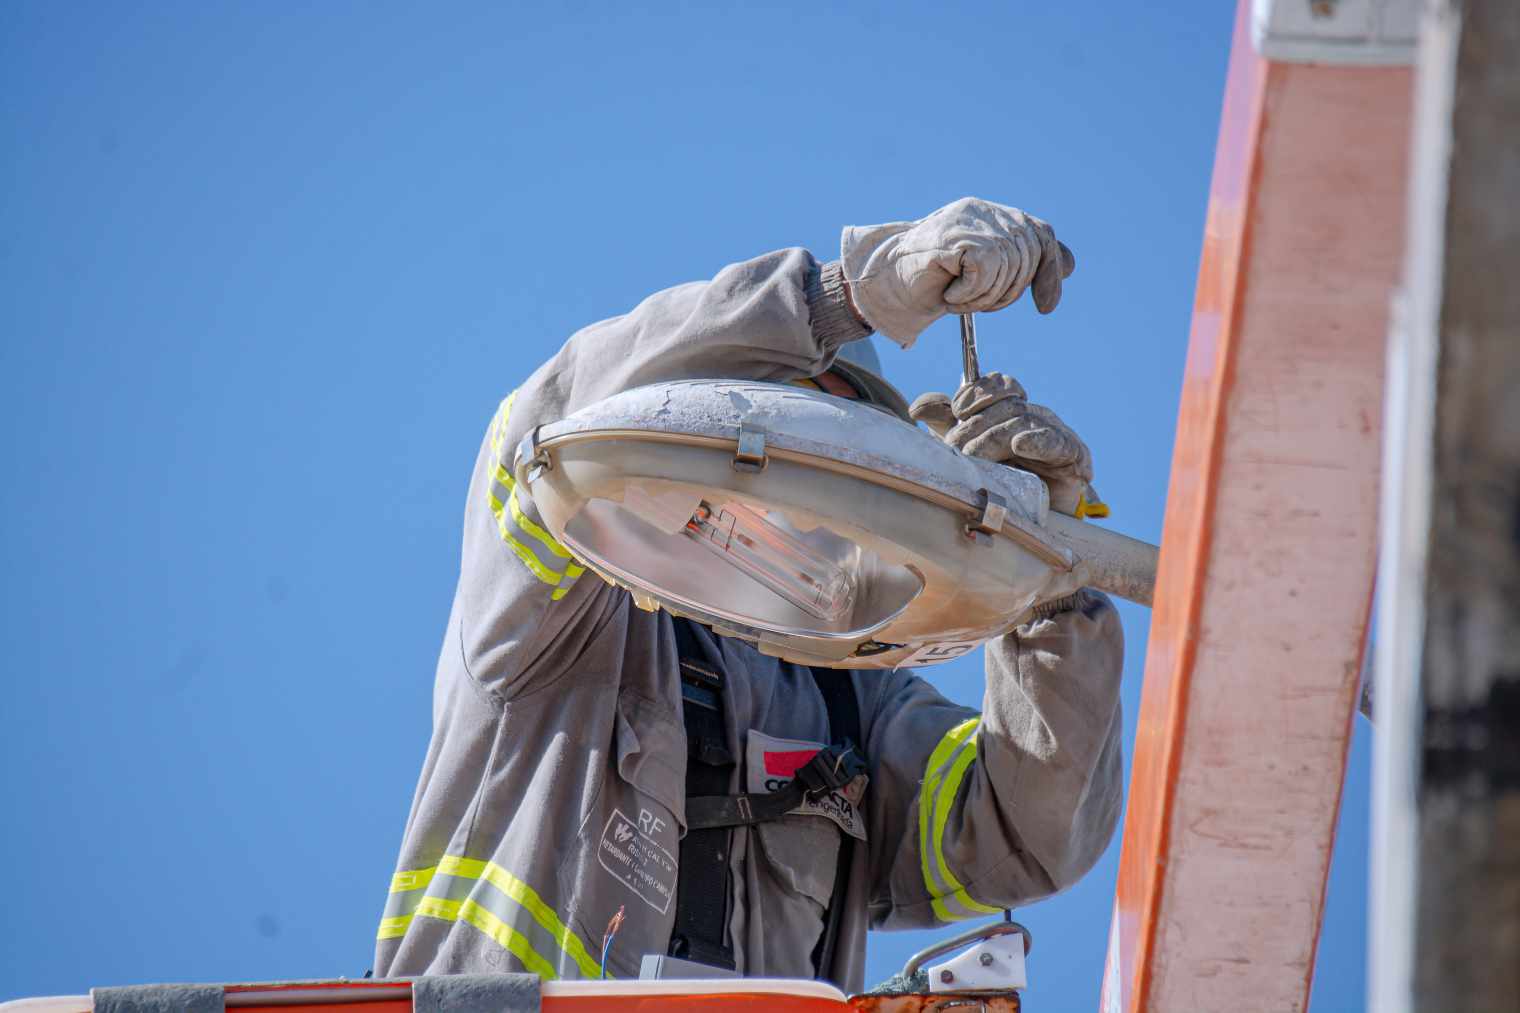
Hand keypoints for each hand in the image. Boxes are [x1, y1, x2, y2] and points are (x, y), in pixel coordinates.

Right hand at [840, 197, 1075, 345]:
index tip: (1046, 307)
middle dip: (1008, 292)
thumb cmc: (932, 281)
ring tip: (957, 296)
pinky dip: (969, 293)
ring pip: (1006, 266)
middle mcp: (983, 210)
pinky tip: (949, 293)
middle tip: (974, 301)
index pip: (1040, 234)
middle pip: (1027, 255)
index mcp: (993, 215)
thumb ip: (1022, 262)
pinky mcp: (954, 234)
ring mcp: (967, 219)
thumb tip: (1069, 266)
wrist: (885, 287)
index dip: (1049, 271)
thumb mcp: (985, 273)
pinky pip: (985, 270)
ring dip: (983, 296)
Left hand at [909, 372, 1104, 518]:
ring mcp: (1056, 436)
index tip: (957, 410)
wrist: (1026, 526)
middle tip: (957, 449)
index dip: (978, 392)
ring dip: (995, 438)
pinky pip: (1058, 443)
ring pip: (1024, 422)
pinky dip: (1039, 442)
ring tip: (976, 458)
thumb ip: (944, 424)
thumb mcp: (962, 450)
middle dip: (978, 425)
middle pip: (1008, 406)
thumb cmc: (995, 485)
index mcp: (1012, 411)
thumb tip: (918, 407)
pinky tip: (1021, 445)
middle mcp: (1035, 418)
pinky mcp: (1073, 459)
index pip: (1000, 386)